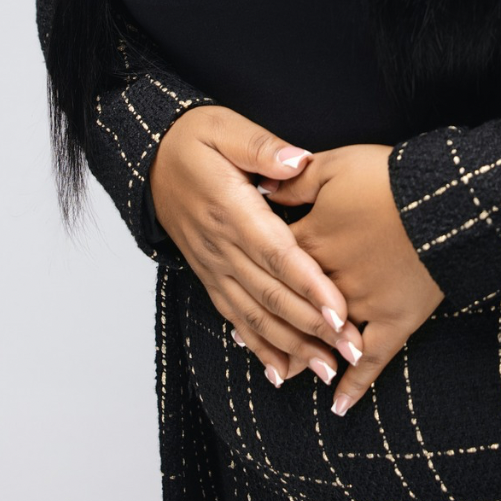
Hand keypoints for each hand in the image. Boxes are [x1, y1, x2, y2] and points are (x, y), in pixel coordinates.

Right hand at [149, 106, 358, 388]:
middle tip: (351, 351)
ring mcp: (213, 266)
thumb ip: (261, 147)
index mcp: (231, 209)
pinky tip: (282, 373)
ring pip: (255, 314)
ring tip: (327, 370)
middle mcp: (221, 245)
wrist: (150, 160)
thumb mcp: (225, 127)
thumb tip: (297, 161)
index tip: (340, 312)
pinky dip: (258, 347)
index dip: (309, 285)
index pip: (277, 254)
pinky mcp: (209, 276)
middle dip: (312, 327)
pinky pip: (234, 317)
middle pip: (271, 294)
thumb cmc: (194, 140)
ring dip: (291, 346)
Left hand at [267, 144, 443, 414]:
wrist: (442, 198)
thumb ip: (296, 182)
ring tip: (285, 373)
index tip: (242, 283)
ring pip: (325, 338)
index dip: (256, 271)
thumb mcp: (336, 166)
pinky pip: (372, 360)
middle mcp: (330, 280)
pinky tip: (339, 406)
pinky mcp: (396, 320)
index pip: (275, 260)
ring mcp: (363, 305)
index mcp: (312, 241)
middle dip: (273, 323)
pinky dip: (356, 384)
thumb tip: (262, 190)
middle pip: (293, 307)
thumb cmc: (389, 176)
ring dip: (305, 356)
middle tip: (247, 339)